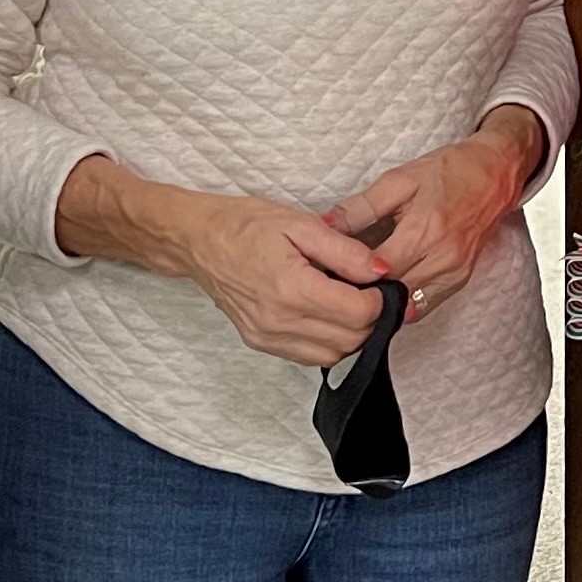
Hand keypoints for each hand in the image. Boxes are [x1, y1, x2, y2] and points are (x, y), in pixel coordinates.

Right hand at [57, 154, 391, 366]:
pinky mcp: (260, 343)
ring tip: (349, 302)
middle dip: (371, 318)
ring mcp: (268, 337)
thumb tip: (383, 271)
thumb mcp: (301, 224)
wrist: (198, 240)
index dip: (380, 299)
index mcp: (291, 289)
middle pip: (351, 340)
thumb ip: (346, 251)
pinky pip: (308, 357)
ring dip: (352, 334)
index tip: (379, 280)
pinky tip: (327, 315)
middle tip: (369, 290)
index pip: (359, 314)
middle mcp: (279, 322)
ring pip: (333, 355)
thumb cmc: (245, 225)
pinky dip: (328, 342)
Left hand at [328, 107, 547, 326]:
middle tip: (335, 288)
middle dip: (362, 292)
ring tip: (357, 293)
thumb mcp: (399, 180)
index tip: (328, 272)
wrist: (496, 174)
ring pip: (407, 306)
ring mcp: (454, 272)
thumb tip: (324, 225)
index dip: (349, 274)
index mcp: (424, 229)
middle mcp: (443, 257)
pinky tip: (385, 294)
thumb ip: (361, 206)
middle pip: (391, 293)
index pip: (377, 270)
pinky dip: (403, 304)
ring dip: (383, 303)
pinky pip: (425, 306)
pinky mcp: (460, 280)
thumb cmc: (450, 171)